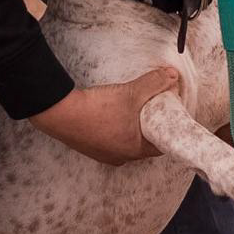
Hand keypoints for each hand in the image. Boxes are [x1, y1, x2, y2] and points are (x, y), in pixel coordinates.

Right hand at [29, 67, 180, 164]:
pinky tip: (111, 114)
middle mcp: (119, 157)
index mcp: (133, 151)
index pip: (161, 145)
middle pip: (143, 142)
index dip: (167, 129)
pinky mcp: (89, 146)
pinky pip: (109, 138)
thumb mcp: (131, 93)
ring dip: (131, 126)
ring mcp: (102, 153)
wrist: (60, 113)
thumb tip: (173, 76)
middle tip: (152, 108)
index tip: (168, 115)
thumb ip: (154, 83)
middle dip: (149, 126)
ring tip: (133, 108)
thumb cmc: (97, 110)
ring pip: (125, 140)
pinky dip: (114, 127)